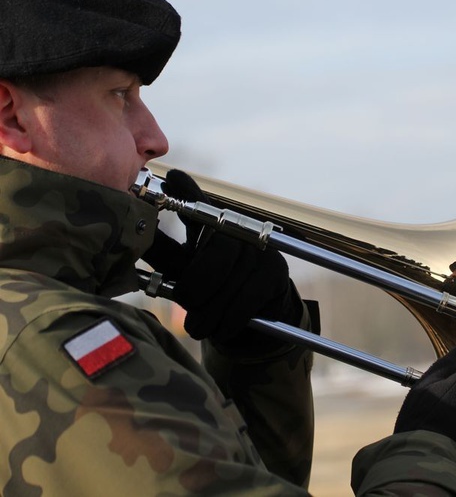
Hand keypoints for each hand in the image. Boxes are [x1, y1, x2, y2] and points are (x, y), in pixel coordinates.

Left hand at [142, 169, 301, 349]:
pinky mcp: (275, 272)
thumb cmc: (210, 293)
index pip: (199, 204)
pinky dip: (229, 319)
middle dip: (197, 282)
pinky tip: (218, 329)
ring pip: (230, 278)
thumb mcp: (182, 273)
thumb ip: (162, 253)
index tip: (172, 179)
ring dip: (210, 309)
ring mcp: (260, 250)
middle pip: (218, 248)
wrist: (253, 323)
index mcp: (212, 227)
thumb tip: (127, 235)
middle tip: (185, 302)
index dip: (187, 191)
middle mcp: (239, 231)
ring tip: (197, 327)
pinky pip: (247, 297)